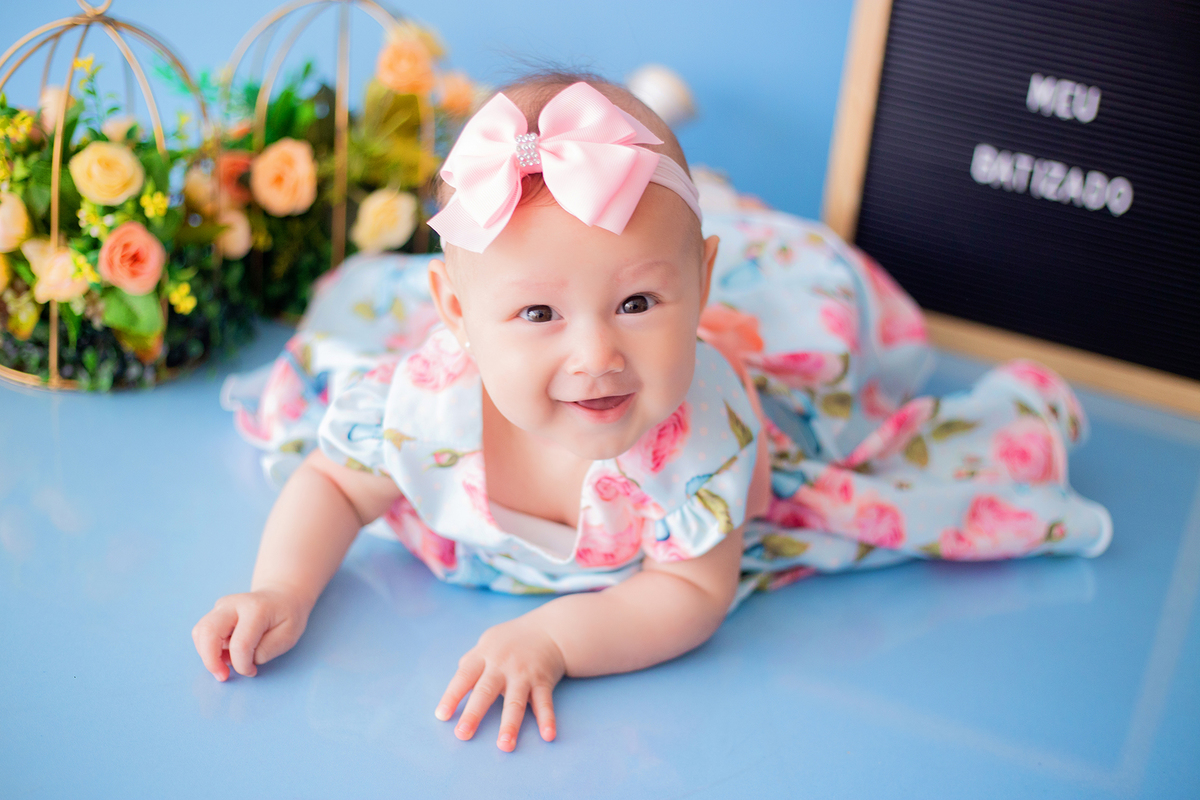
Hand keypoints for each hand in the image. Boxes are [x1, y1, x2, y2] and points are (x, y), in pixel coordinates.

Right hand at [192, 588, 310, 680]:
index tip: (252, 671)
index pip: (240, 644)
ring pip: (200, 632)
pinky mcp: (214, 612)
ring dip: (207, 655)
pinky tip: (225, 653)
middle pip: (208, 631)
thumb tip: (242, 661)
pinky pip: (201, 633)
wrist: (281, 597)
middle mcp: (233, 604)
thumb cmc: (286, 617)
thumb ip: (266, 650)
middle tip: (223, 676)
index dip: (243, 665)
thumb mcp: (288, 636)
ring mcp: (221, 606)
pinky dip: (207, 648)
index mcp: (256, 609)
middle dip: (211, 660)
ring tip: (227, 663)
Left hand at [436, 615, 565, 751]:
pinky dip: (547, 719)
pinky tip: (547, 735)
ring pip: (515, 702)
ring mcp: (524, 674)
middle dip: (474, 714)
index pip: (464, 676)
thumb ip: (471, 663)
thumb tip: (456, 684)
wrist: (548, 630)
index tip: (442, 716)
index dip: (452, 696)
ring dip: (510, 724)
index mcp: (484, 656)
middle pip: (486, 691)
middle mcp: (502, 665)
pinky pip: (544, 703)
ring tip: (504, 746)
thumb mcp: (487, 643)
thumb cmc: (510, 641)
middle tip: (462, 734)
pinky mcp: (543, 681)